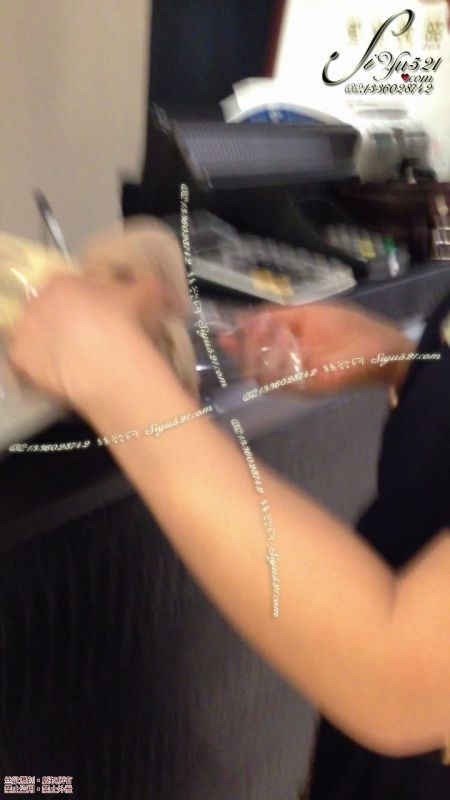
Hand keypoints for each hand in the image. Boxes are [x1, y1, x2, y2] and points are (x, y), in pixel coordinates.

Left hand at [7, 273, 175, 408]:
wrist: (108, 363)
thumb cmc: (126, 322)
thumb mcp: (149, 296)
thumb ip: (153, 289)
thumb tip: (170, 296)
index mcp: (63, 282)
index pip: (68, 285)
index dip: (84, 301)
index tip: (100, 316)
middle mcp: (38, 302)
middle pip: (50, 310)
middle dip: (67, 322)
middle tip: (92, 340)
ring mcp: (26, 331)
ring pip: (39, 337)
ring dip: (54, 345)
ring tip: (80, 362)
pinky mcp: (20, 360)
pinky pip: (30, 364)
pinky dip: (45, 370)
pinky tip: (66, 378)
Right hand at [220, 301, 413, 394]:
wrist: (380, 349)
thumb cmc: (347, 329)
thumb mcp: (306, 313)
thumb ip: (275, 315)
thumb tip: (241, 317)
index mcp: (282, 346)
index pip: (250, 347)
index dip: (236, 341)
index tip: (223, 333)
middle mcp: (284, 365)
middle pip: (249, 364)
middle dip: (246, 346)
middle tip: (252, 331)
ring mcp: (293, 379)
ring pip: (259, 374)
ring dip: (261, 354)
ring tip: (276, 337)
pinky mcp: (304, 389)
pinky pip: (278, 382)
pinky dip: (276, 366)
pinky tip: (286, 348)